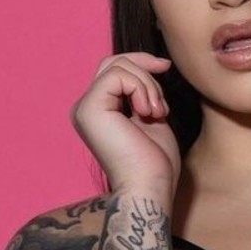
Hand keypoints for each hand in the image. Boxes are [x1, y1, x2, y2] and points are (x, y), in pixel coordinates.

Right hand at [70, 51, 181, 198]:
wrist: (149, 187)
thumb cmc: (155, 163)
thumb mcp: (151, 116)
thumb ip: (144, 92)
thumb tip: (153, 64)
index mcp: (99, 112)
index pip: (115, 70)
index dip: (141, 63)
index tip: (166, 67)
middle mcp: (86, 108)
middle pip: (113, 62)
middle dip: (145, 69)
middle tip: (162, 101)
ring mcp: (85, 108)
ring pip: (118, 66)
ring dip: (148, 85)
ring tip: (157, 114)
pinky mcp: (89, 109)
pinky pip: (118, 75)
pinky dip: (141, 89)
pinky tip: (148, 114)